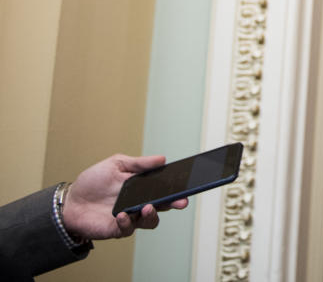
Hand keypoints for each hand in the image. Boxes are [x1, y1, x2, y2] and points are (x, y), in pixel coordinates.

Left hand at [61, 154, 188, 239]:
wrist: (70, 201)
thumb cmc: (93, 182)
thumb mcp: (116, 164)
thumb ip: (139, 164)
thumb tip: (162, 159)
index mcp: (142, 188)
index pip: (164, 188)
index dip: (177, 188)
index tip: (186, 185)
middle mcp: (139, 203)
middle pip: (163, 205)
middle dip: (174, 203)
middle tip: (180, 201)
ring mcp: (130, 217)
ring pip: (150, 221)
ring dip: (152, 215)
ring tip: (146, 207)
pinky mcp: (117, 229)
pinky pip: (128, 229)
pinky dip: (128, 222)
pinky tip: (122, 215)